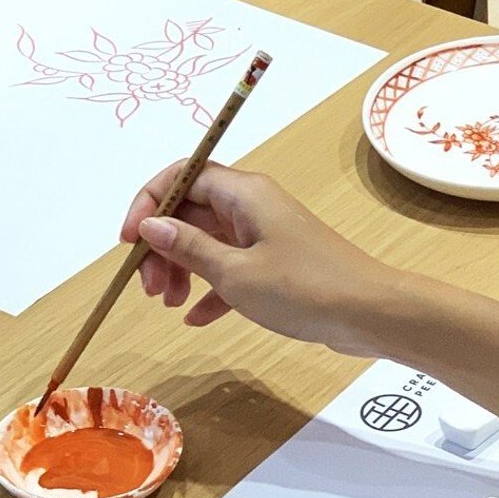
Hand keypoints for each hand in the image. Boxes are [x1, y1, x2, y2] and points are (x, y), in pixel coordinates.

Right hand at [121, 161, 399, 349]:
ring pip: (209, 244)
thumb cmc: (305, 288)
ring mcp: (267, 236)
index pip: (181, 178)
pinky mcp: (279, 266)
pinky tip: (195, 319)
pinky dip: (212, 291)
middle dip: (163, 246)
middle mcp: (253, 206)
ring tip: (167, 304)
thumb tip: (152, 225)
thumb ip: (190, 248)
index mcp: (243, 193)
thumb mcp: (236, 273)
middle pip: (191, 212)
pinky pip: (233, 271)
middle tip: (149, 289)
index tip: (129, 242)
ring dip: (183, 271)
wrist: (369, 314)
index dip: (148, 204)